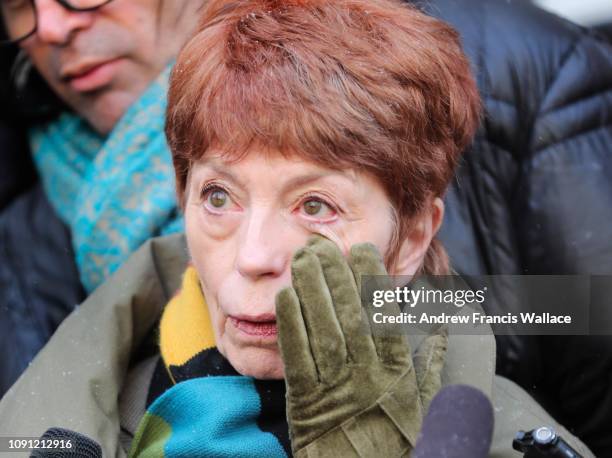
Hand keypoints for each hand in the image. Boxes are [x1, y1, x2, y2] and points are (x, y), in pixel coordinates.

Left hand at [275, 235, 447, 456]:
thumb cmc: (397, 440)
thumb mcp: (426, 403)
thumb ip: (434, 361)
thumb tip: (444, 322)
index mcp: (396, 372)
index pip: (383, 315)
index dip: (371, 279)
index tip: (362, 250)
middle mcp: (365, 375)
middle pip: (348, 315)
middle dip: (334, 276)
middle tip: (322, 244)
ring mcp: (334, 387)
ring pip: (321, 329)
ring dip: (310, 291)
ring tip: (302, 259)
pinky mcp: (305, 401)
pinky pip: (297, 357)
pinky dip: (291, 325)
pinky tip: (285, 297)